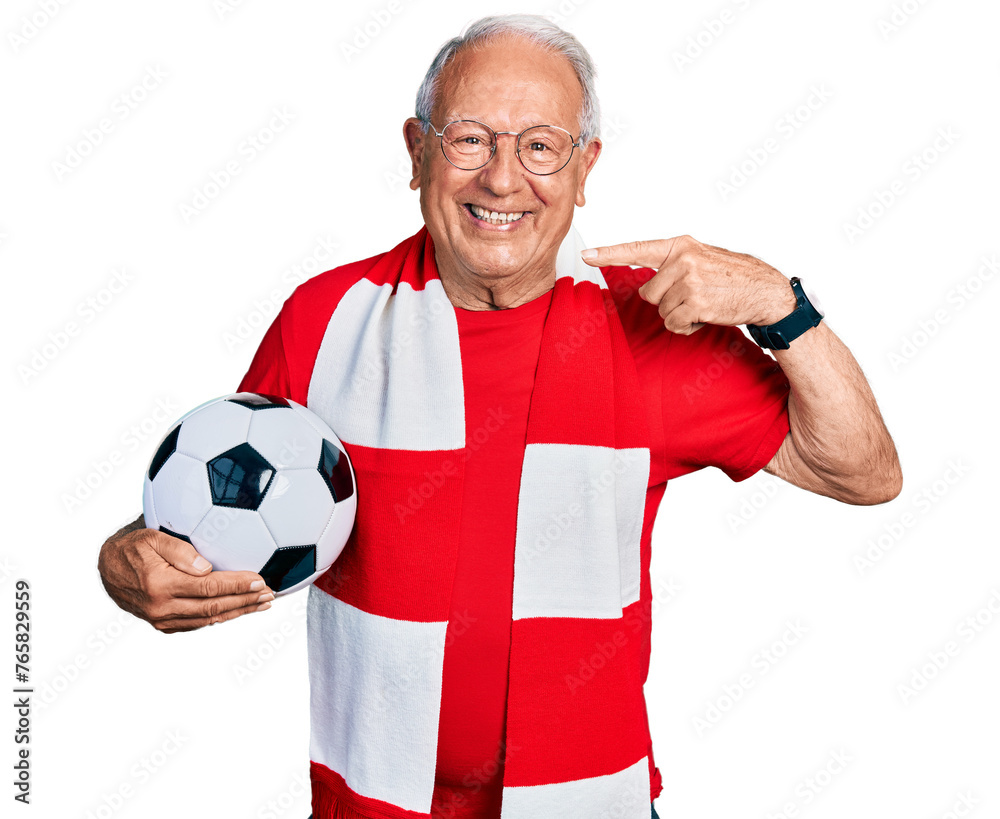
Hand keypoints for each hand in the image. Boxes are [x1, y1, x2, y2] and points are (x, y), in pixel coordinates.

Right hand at [98, 522, 273, 632]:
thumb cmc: (132, 547)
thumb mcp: (152, 537)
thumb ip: (179, 551)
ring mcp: (161, 620)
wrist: (106, 569)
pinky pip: (197, 624)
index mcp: (160, 584)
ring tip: (261, 604)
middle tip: (270, 594)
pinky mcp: (163, 625)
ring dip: (237, 612)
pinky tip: (237, 610)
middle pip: (213, 607)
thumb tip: (207, 567)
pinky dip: (220, 617)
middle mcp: (161, 607)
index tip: (260, 580)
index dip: (237, 585)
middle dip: (245, 601)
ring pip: (208, 619)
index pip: (209, 587)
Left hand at [581, 234, 795, 333]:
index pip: (637, 249)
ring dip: (678, 315)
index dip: (608, 254)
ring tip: (703, 304)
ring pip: (661, 310)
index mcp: (680, 245)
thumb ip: (673, 265)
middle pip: (647, 293)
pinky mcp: (695, 303)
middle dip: (666, 301)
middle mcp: (682, 260)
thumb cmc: (732, 277)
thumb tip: (646, 285)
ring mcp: (689, 281)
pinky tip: (705, 315)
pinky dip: (686, 326)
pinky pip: (674, 323)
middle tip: (693, 296)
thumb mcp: (701, 258)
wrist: (765, 291)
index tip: (585, 255)